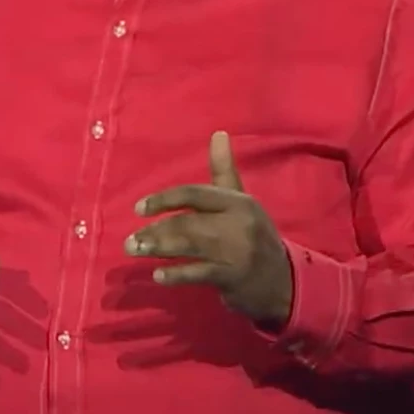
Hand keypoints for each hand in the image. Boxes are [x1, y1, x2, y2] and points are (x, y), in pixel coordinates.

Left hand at [125, 131, 293, 327]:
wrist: (283, 280)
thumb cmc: (254, 236)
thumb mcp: (242, 201)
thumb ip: (224, 169)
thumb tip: (218, 133)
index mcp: (238, 202)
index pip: (196, 194)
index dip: (165, 199)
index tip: (139, 208)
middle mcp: (238, 224)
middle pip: (189, 222)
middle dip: (157, 230)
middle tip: (130, 240)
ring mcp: (237, 252)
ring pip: (191, 246)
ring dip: (159, 248)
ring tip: (134, 250)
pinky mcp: (234, 277)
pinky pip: (200, 274)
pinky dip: (177, 275)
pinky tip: (158, 275)